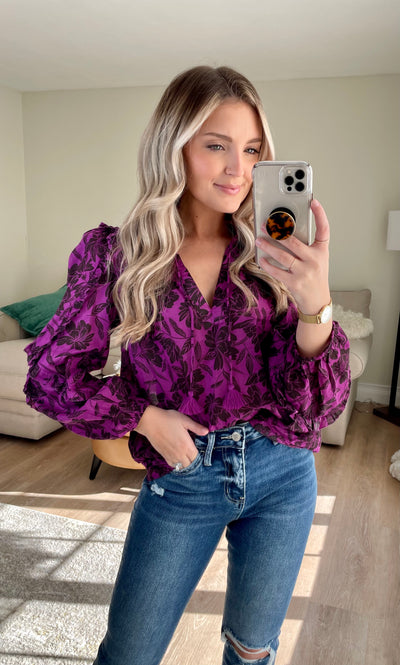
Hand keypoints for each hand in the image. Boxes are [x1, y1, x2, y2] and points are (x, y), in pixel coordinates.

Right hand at [134, 405, 208, 467]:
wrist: (150, 421)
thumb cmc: (168, 418)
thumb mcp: (184, 420)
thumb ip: (196, 427)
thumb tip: (207, 432)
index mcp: (186, 445)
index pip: (196, 457)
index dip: (199, 456)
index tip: (199, 450)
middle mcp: (179, 453)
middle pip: (190, 464)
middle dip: (193, 461)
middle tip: (193, 455)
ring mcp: (171, 455)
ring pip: (181, 466)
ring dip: (185, 464)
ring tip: (187, 458)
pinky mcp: (164, 455)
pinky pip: (173, 465)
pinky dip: (177, 464)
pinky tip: (178, 459)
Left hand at [255, 199, 330, 313]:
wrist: (317, 300)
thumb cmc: (315, 276)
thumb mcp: (317, 258)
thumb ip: (306, 245)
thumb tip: (284, 231)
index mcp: (322, 251)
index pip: (324, 229)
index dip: (320, 214)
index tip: (313, 201)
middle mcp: (315, 260)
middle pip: (294, 242)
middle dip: (278, 232)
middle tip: (265, 224)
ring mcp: (305, 272)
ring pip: (283, 256)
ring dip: (268, 247)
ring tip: (259, 240)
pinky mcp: (294, 283)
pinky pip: (277, 271)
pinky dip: (268, 264)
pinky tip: (262, 258)